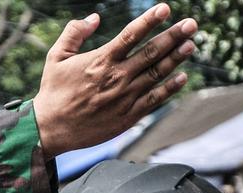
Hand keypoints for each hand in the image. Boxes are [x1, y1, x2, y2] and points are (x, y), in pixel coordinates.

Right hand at [33, 3, 196, 156]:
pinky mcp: (129, 115)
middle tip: (191, 24)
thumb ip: (73, 33)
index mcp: (100, 60)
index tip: (165, 8)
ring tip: (191, 45)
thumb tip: (95, 17)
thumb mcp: (55, 57)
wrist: (50, 130)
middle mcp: (116, 77)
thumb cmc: (53, 92)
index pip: (131, 35)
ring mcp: (125, 97)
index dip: (150, 20)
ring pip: (158, 73)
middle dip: (174, 36)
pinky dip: (170, 88)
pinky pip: (155, 99)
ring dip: (176, 58)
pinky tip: (182, 77)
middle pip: (152, 52)